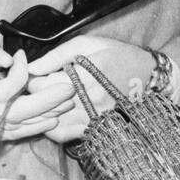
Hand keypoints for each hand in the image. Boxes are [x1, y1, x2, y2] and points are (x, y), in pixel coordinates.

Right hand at [0, 33, 77, 141]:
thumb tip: (10, 60)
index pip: (5, 90)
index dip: (21, 74)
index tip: (24, 56)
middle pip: (16, 113)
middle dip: (46, 102)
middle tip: (69, 89)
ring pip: (16, 126)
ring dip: (44, 117)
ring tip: (66, 104)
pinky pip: (10, 135)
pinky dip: (31, 130)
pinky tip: (50, 121)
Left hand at [26, 35, 154, 143]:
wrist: (147, 77)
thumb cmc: (118, 56)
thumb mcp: (89, 44)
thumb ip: (58, 55)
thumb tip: (32, 67)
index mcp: (85, 75)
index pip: (41, 84)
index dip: (31, 78)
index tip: (33, 74)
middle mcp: (87, 100)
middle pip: (42, 105)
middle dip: (33, 95)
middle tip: (34, 87)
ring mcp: (90, 117)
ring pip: (48, 122)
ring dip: (40, 112)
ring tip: (43, 100)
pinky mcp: (93, 128)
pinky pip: (61, 135)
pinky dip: (51, 126)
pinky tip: (54, 113)